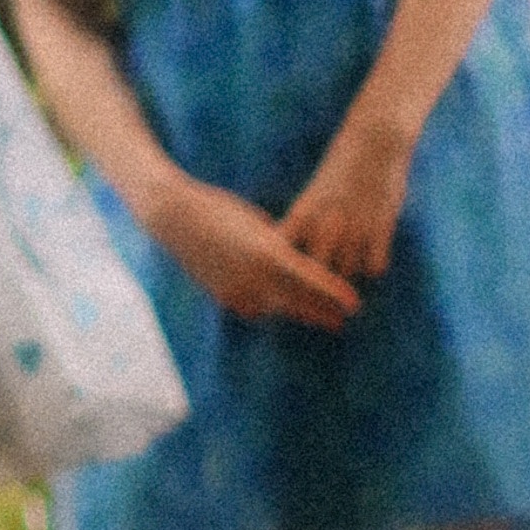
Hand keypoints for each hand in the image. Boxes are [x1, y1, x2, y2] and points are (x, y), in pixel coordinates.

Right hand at [143, 168, 366, 329]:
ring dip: (297, 311)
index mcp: (268, 252)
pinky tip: (278, 307)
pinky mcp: (222, 296)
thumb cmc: (220, 209)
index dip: (335, 292)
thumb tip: (296, 258)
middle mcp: (255, 276)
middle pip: (298, 301)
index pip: (311, 279)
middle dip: (322, 312)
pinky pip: (253, 307)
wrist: (173, 217)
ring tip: (320, 318)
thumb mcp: (258, 222)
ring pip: (276, 308)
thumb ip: (279, 244)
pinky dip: (268, 306)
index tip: (355, 304)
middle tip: (342, 320)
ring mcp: (237, 289)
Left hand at [277, 107, 417, 285]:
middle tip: (323, 280)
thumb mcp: (319, 189)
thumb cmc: (344, 161)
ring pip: (346, 272)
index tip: (288, 269)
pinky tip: (373, 257)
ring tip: (350, 266)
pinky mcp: (381, 229)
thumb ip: (309, 217)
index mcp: (304, 211)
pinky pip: (374, 267)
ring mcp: (354, 228)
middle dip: (318, 277)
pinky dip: (374, 265)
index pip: (286, 252)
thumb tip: (294, 239)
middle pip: (316, 270)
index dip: (286, 265)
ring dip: (348, 270)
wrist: (375, 139)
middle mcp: (326, 224)